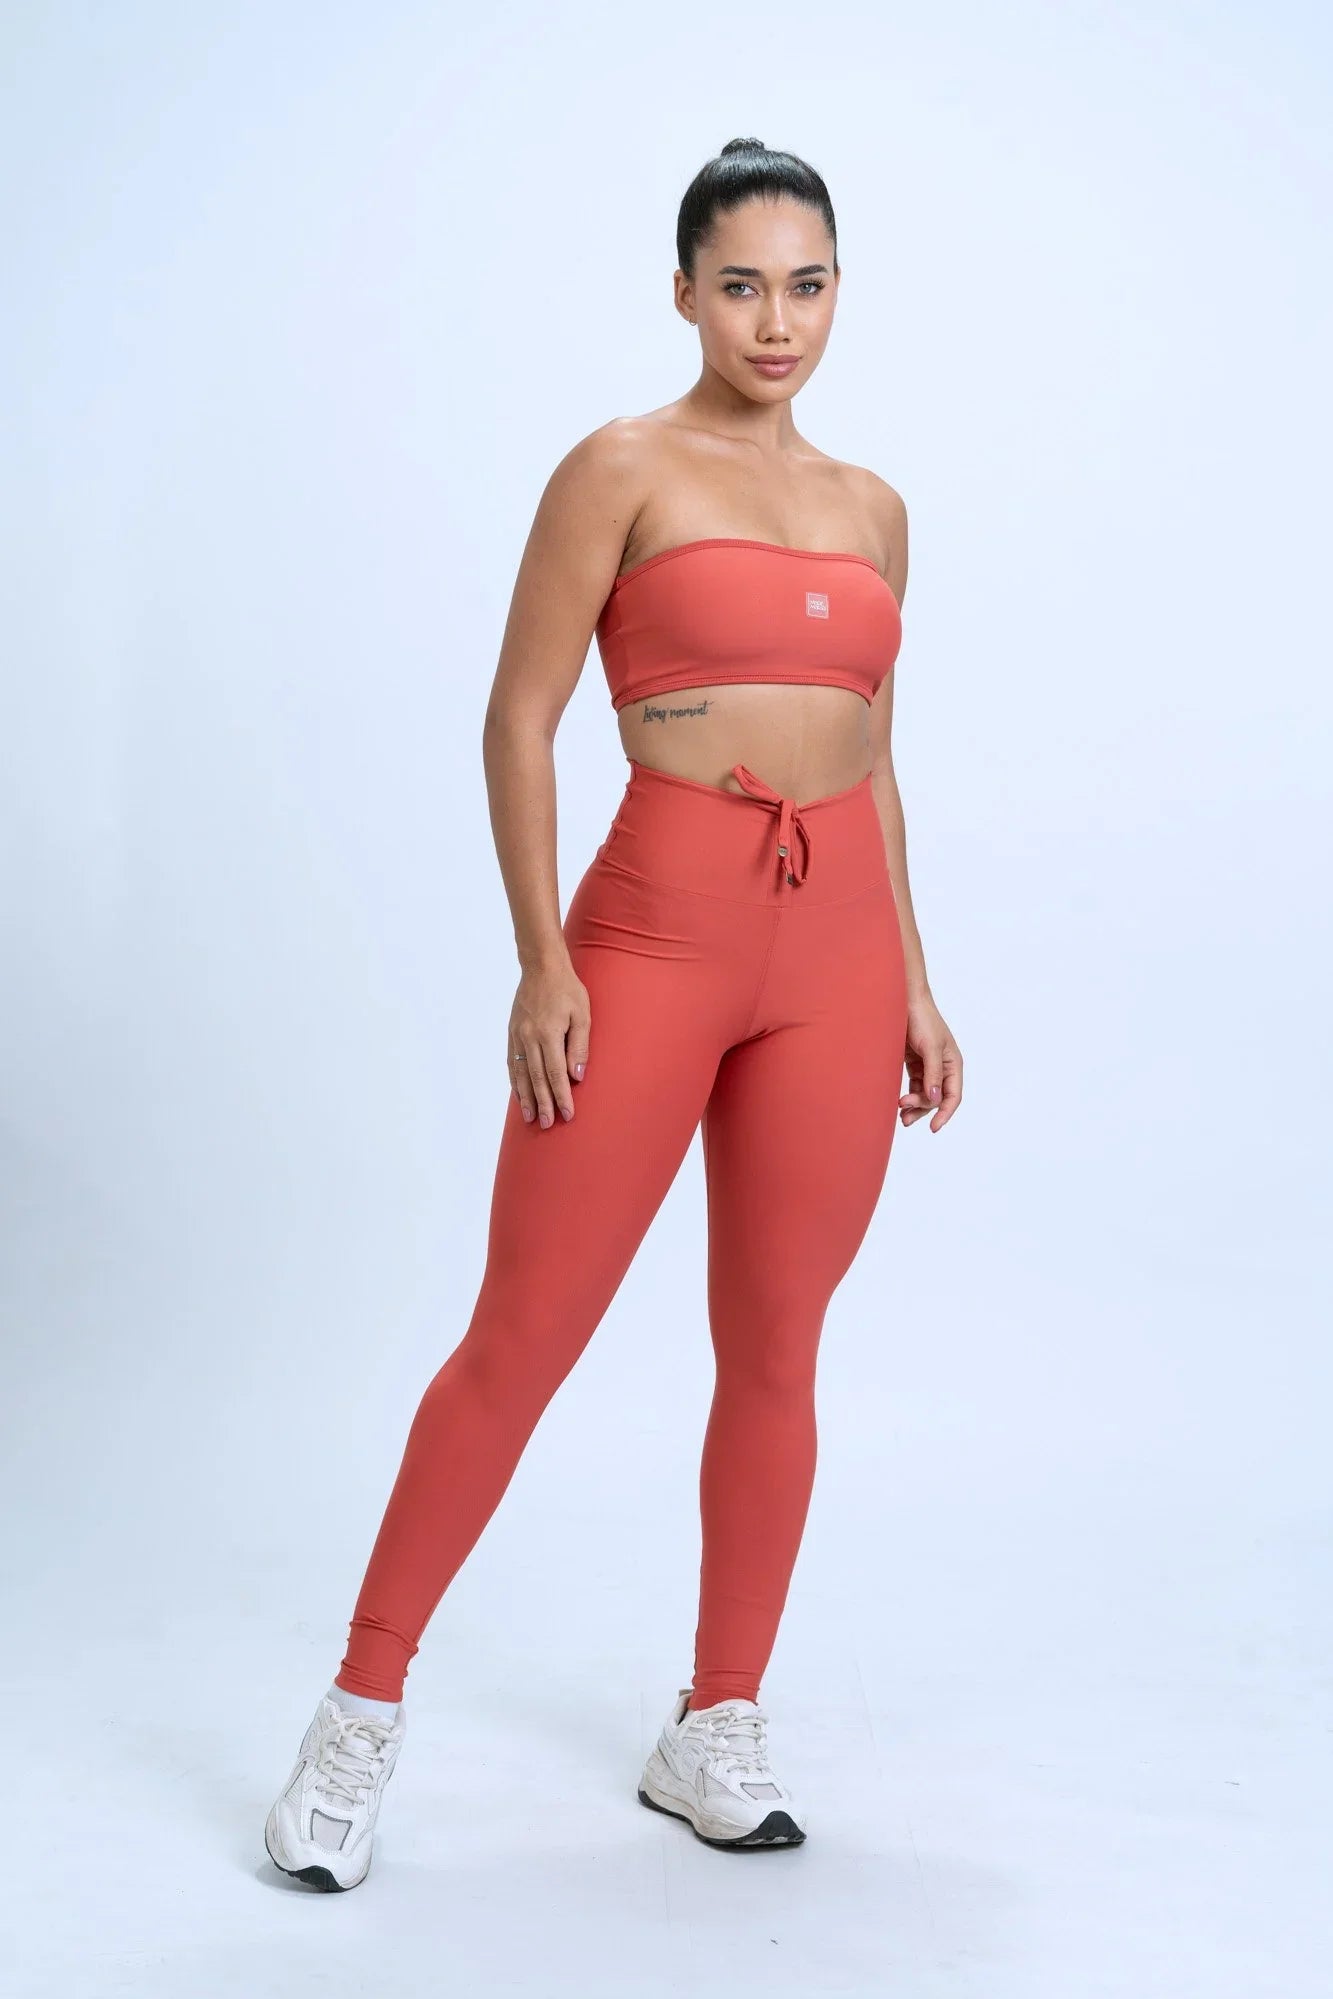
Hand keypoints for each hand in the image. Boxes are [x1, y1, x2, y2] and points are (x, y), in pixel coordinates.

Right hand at [507, 955, 590, 1127]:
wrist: (541, 967)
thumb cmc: (567, 989)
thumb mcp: (582, 1015)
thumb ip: (579, 1047)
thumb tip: (576, 1077)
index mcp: (548, 1033)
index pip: (555, 1073)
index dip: (561, 1096)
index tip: (568, 1114)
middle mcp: (529, 1037)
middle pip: (537, 1078)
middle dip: (543, 1103)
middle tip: (548, 1124)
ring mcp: (518, 1035)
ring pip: (521, 1073)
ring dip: (526, 1097)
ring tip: (530, 1117)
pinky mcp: (512, 1032)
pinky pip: (512, 1061)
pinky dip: (515, 1080)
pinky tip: (519, 1093)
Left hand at [899, 994, 962, 1131]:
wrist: (905, 1002)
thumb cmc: (923, 1020)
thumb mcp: (930, 1048)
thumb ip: (933, 1074)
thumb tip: (935, 1099)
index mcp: (953, 1063)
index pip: (953, 1096)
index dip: (945, 1113)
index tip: (933, 1127)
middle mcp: (943, 1067)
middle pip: (936, 1098)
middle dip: (922, 1108)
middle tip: (903, 1113)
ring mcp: (928, 1066)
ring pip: (924, 1094)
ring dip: (913, 1105)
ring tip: (899, 1114)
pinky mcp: (914, 1063)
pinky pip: (914, 1086)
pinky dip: (908, 1095)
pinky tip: (898, 1103)